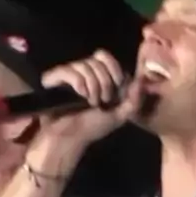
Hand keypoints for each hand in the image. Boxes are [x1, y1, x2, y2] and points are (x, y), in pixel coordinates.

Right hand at [28, 50, 143, 176]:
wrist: (68, 138)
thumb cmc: (92, 128)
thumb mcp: (119, 116)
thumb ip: (134, 100)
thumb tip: (140, 80)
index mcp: (99, 78)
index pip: (107, 58)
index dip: (114, 68)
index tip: (118, 85)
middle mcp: (84, 73)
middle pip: (98, 58)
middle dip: (105, 80)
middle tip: (104, 100)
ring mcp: (69, 75)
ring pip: (85, 64)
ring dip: (93, 85)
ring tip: (91, 102)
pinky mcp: (55, 79)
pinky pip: (68, 70)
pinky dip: (78, 81)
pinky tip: (80, 94)